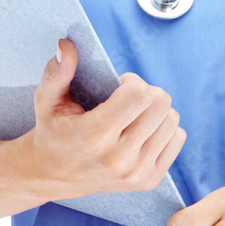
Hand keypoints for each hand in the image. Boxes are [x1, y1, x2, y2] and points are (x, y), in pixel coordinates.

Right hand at [29, 38, 185, 199]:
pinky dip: (163, 128)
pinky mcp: (149, 180)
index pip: (139, 96)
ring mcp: (137, 173)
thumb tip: (65, 45)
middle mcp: (119, 158)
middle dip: (146, 92)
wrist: (53, 175)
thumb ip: (57, 71)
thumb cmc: (53, 130)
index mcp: (94, 136)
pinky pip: (177, 138)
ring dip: (155, 111)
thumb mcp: (47, 99)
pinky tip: (141, 131)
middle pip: (160, 104)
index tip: (118, 85)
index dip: (132, 82)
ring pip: (171, 120)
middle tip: (127, 98)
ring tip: (132, 116)